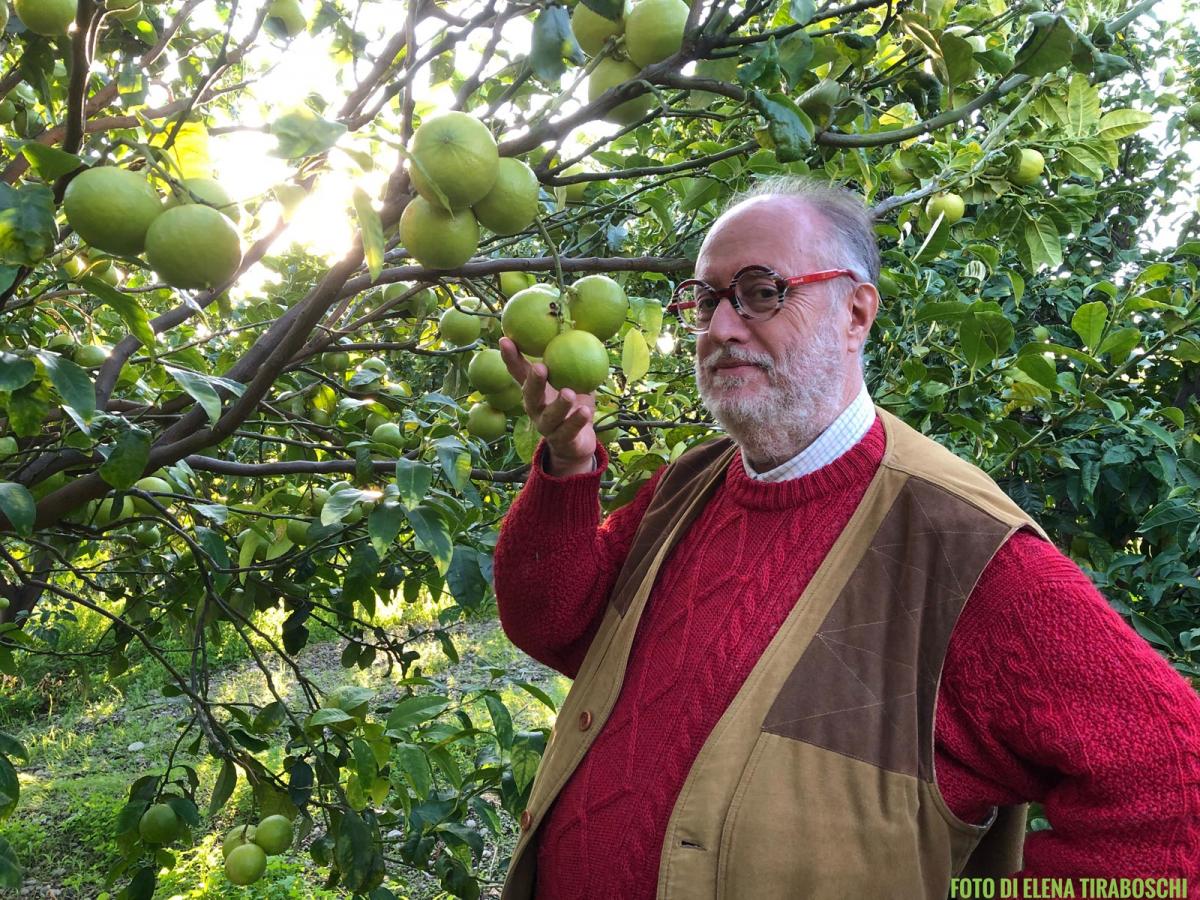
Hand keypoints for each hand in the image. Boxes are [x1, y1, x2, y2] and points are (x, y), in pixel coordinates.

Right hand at [499, 336, 596, 474]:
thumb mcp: (572, 379)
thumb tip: (583, 322)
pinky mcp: (562, 441)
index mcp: (534, 391)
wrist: (576, 444)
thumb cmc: (573, 404)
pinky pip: (568, 431)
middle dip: (533, 381)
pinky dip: (576, 421)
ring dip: (558, 405)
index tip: (505, 338)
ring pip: (549, 417)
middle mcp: (535, 408)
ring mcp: (547, 427)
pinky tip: (585, 411)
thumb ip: (572, 358)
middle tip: (540, 368)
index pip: (519, 373)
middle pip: (529, 396)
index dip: (511, 358)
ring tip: (569, 393)